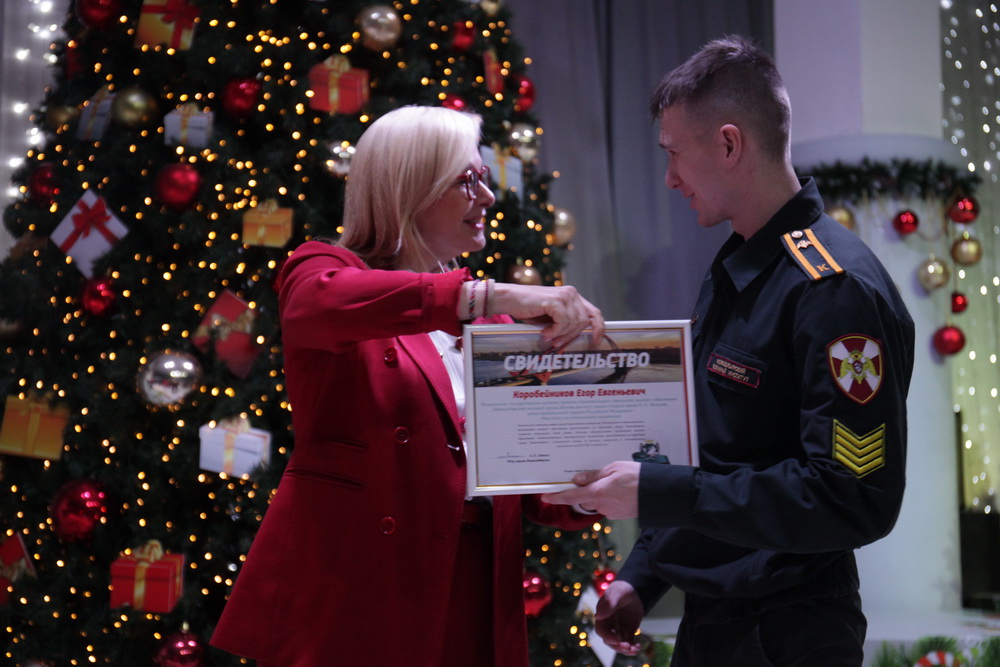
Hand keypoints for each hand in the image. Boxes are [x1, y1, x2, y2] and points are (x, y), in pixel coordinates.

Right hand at [490, 282, 604, 348]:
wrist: (508, 299)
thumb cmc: (528, 309)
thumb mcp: (552, 318)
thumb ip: (565, 323)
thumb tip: (576, 339)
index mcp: (572, 296)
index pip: (594, 313)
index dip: (599, 328)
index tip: (596, 341)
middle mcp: (571, 293)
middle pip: (584, 322)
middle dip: (572, 336)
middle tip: (558, 343)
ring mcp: (564, 295)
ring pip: (574, 323)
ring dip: (561, 335)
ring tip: (548, 337)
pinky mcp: (555, 300)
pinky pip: (563, 322)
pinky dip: (554, 331)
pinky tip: (544, 331)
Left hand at [540, 461, 639, 518]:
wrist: (659, 493)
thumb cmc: (637, 476)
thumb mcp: (613, 468)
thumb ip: (593, 475)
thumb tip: (578, 480)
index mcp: (597, 492)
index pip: (571, 497)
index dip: (557, 497)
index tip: (546, 497)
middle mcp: (602, 505)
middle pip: (584, 500)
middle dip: (584, 492)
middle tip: (593, 478)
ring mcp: (611, 512)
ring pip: (596, 503)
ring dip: (598, 494)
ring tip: (613, 482)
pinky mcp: (620, 515)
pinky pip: (608, 506)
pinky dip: (609, 499)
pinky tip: (620, 490)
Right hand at [594, 580, 644, 654]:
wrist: (636, 588)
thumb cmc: (623, 588)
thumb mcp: (617, 593)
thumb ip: (609, 604)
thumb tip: (597, 615)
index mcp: (603, 616)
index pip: (601, 631)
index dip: (607, 637)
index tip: (616, 640)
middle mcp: (609, 624)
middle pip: (610, 640)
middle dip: (617, 646)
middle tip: (627, 647)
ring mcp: (619, 627)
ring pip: (620, 643)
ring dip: (626, 649)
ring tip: (635, 649)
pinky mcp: (629, 630)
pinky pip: (629, 641)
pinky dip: (633, 647)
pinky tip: (638, 647)